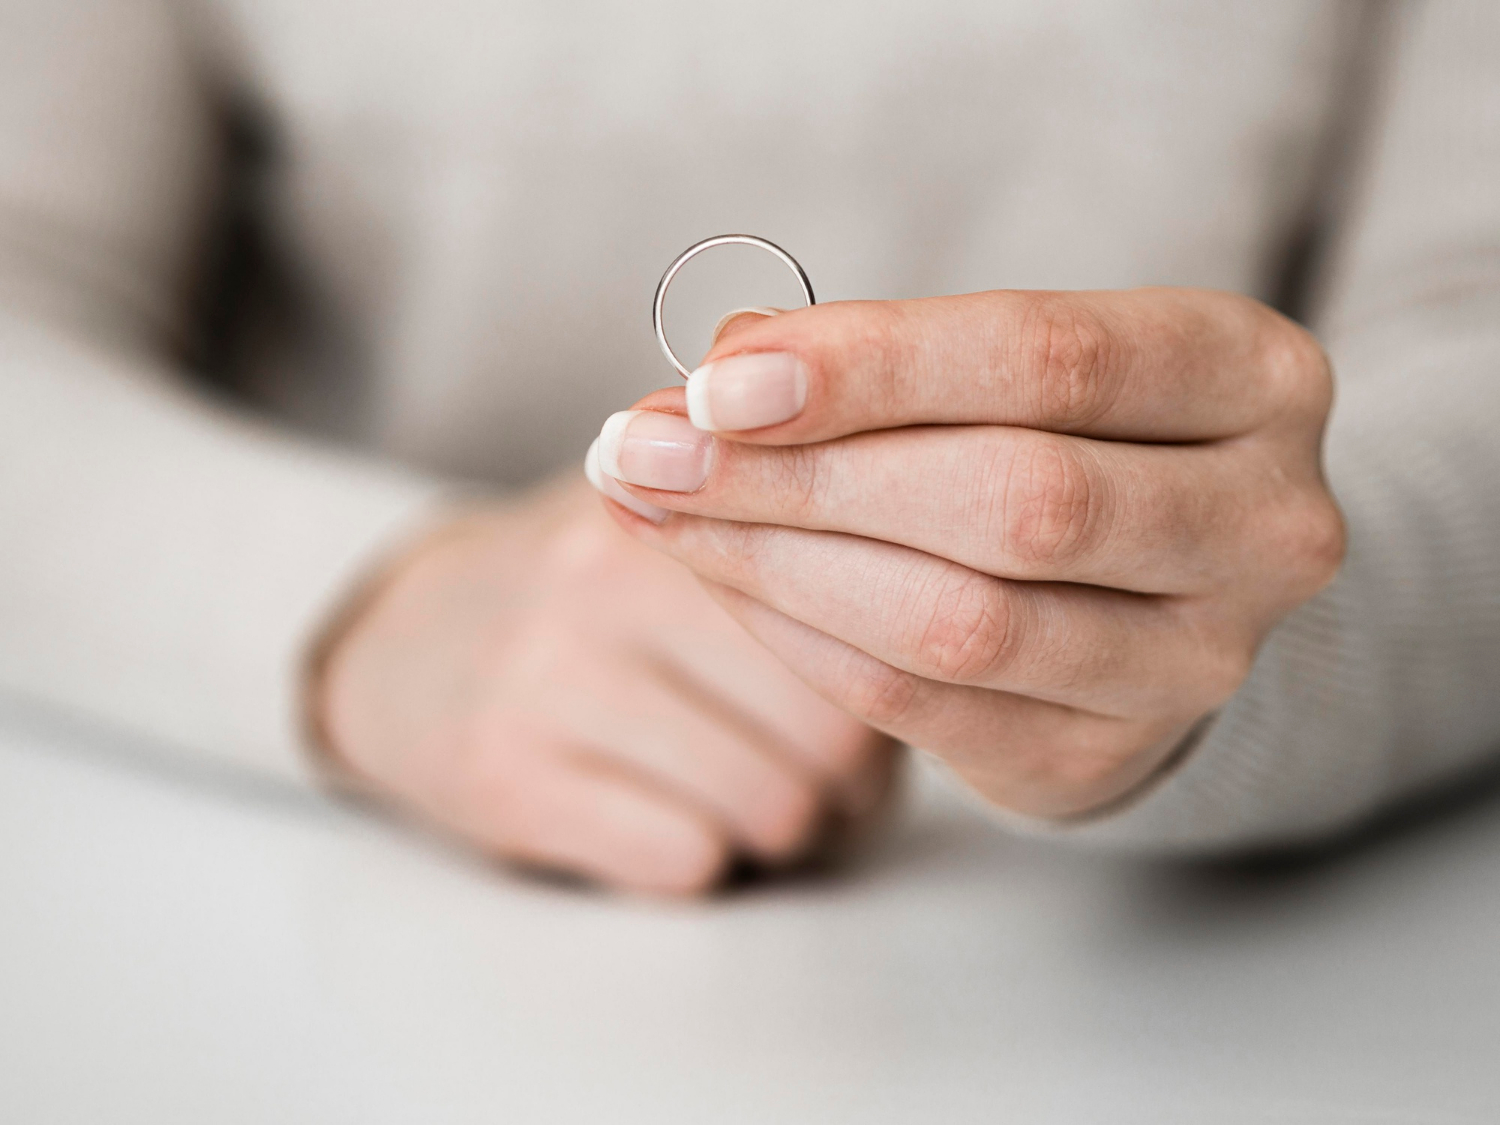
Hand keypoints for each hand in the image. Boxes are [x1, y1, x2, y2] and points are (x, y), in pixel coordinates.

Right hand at [315, 479, 894, 894]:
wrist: (401, 642)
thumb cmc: (583, 591)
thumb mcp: (674, 516)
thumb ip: (788, 529)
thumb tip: (935, 599)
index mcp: (679, 506)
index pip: (862, 618)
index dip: (896, 687)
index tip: (880, 705)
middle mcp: (612, 582)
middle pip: (834, 735)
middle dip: (851, 782)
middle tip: (823, 776)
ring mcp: (554, 681)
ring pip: (771, 809)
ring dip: (783, 830)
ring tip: (750, 796)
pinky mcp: (511, 778)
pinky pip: (686, 860)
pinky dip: (703, 860)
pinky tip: (672, 819)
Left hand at [589, 288, 1343, 819]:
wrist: (1155, 588)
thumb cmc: (1061, 437)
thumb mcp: (1007, 368)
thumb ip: (883, 362)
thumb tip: (719, 373)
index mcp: (1250, 376)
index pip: (1046, 358)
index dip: (869, 367)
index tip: (714, 380)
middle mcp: (1262, 522)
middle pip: (1011, 498)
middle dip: (802, 475)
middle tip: (646, 453)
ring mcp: (1201, 659)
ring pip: (961, 618)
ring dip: (778, 564)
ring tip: (659, 511)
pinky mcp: (1107, 753)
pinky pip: (923, 703)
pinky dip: (801, 638)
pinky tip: (724, 581)